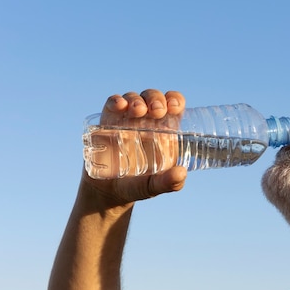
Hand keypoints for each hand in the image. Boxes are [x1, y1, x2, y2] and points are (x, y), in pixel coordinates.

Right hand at [83, 90, 188, 206]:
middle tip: (157, 111)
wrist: (109, 192)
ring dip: (137, 100)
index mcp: (165, 130)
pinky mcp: (108, 121)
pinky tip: (119, 106)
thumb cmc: (138, 186)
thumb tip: (181, 172)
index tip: (174, 107)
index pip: (174, 105)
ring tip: (138, 111)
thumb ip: (170, 183)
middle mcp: (147, 121)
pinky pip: (112, 104)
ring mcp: (127, 119)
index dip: (175, 100)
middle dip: (156, 99)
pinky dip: (116, 101)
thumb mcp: (155, 186)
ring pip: (134, 98)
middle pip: (154, 98)